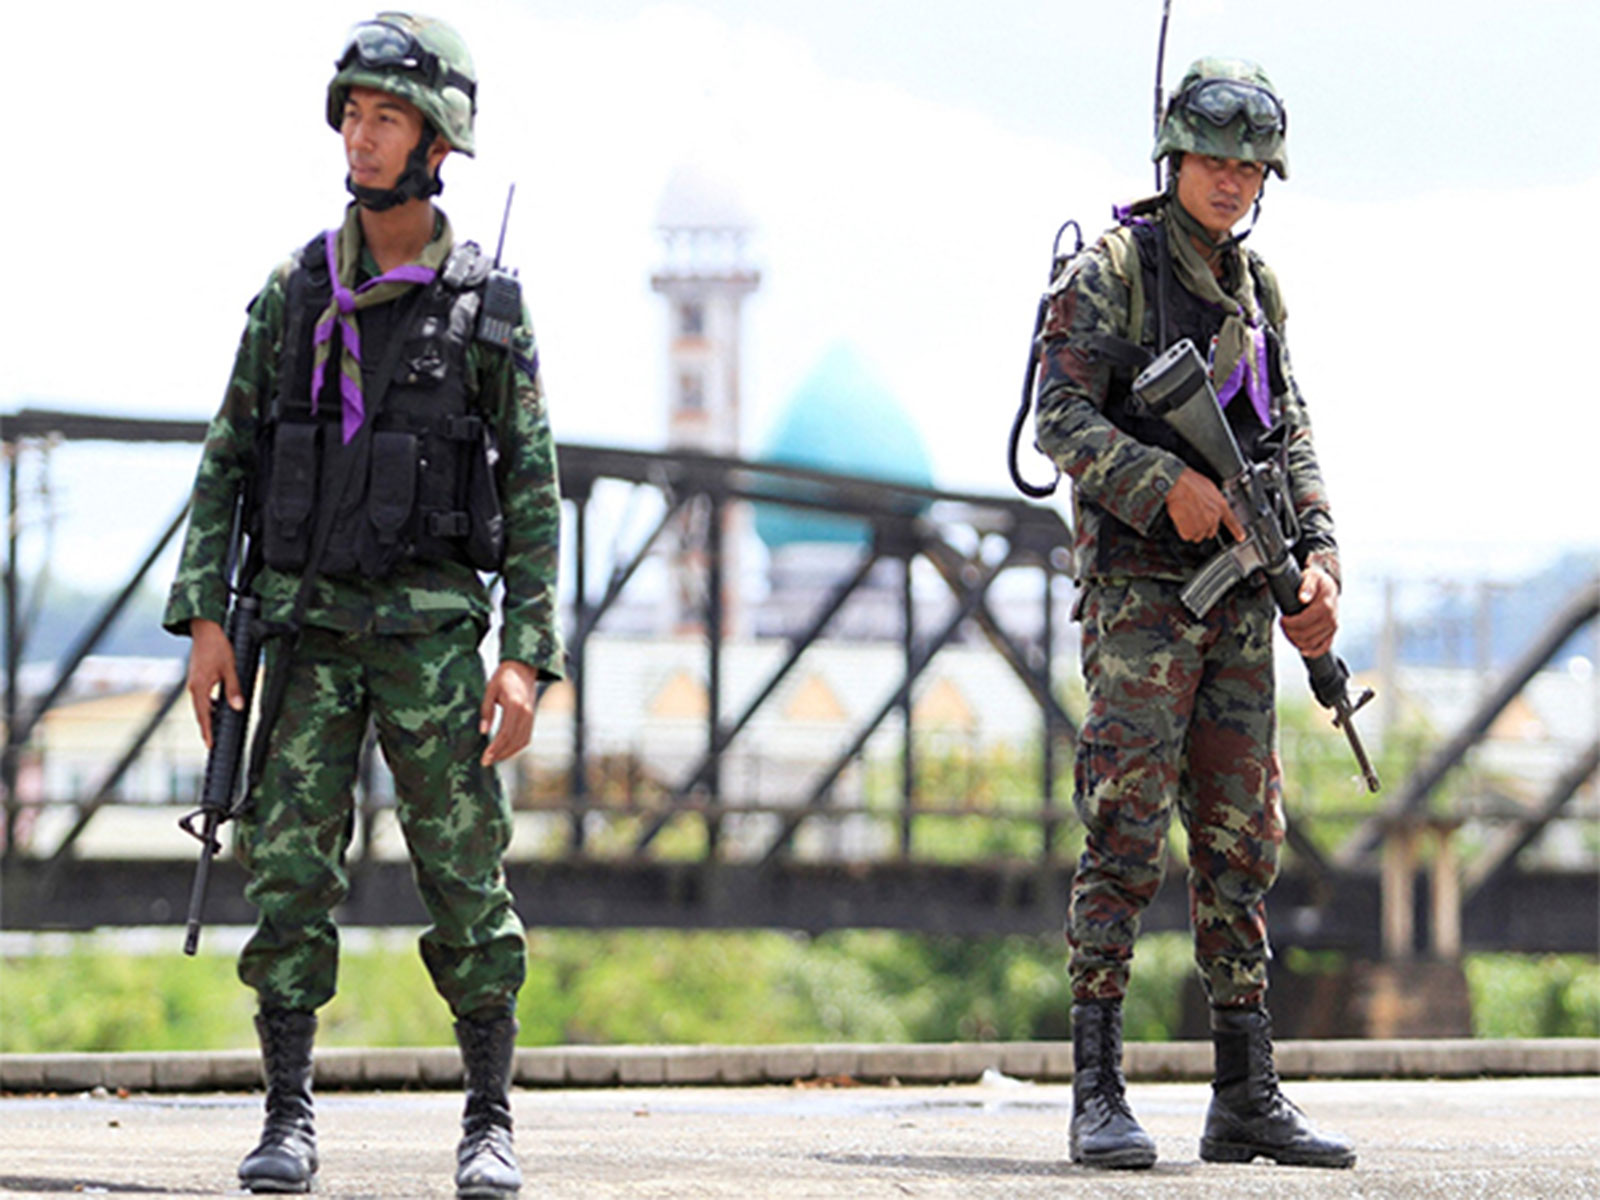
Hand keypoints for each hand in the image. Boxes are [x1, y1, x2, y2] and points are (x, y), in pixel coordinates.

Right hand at [187, 618, 240, 749]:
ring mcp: (194, 682)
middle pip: (200, 713)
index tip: (210, 745)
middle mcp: (194, 687)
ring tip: (215, 729)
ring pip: (200, 705)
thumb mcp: (230, 668)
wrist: (205, 629)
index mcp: (200, 687)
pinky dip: (208, 704)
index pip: (204, 716)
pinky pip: (201, 696)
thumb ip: (234, 689)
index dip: (207, 731)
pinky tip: (217, 706)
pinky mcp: (197, 677)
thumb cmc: (218, 646)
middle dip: (206, 728)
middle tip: (212, 742)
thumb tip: (238, 707)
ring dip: (207, 716)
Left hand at [480, 660, 537, 766]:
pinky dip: (516, 747)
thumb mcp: (490, 690)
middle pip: (513, 740)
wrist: (523, 667)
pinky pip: (526, 737)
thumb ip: (487, 711)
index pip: (505, 733)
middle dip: (499, 754)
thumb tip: (483, 731)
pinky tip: (505, 750)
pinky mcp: (532, 717)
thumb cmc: (504, 676)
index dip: (494, 748)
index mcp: (515, 705)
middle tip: (486, 762)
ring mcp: (531, 715)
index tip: (484, 758)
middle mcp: (526, 712)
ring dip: (508, 753)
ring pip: (522, 741)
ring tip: (494, 759)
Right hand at [1165, 468, 1244, 542]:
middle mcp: (1214, 517)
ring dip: (1191, 530)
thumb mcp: (1209, 488)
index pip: (1232, 521)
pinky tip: (1180, 520)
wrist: (1178, 485)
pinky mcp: (1191, 530)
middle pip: (1210, 532)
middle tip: (1193, 517)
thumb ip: (1212, 501)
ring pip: (1197, 536)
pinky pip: (1186, 536)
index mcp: (1220, 505)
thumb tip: (1209, 506)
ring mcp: (1203, 525)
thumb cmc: (1190, 483)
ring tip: (1185, 516)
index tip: (1241, 537)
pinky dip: (1182, 530)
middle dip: (1202, 528)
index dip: (1237, 531)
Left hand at [1280, 566, 1338, 657]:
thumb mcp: (1312, 576)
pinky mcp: (1332, 633)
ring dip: (1296, 641)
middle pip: (1305, 634)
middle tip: (1282, 625)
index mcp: (1326, 606)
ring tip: (1288, 632)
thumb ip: (1307, 586)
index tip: (1282, 619)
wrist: (1329, 586)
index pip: (1303, 622)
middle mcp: (1331, 618)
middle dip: (1289, 632)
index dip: (1289, 623)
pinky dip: (1313, 651)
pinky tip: (1303, 651)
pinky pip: (1324, 647)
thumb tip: (1303, 598)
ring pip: (1311, 643)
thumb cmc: (1318, 581)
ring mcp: (1333, 627)